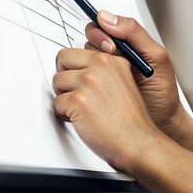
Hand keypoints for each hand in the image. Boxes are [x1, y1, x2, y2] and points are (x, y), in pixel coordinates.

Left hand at [52, 44, 160, 170]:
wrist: (136, 141)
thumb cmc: (130, 119)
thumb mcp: (124, 82)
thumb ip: (105, 70)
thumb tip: (81, 68)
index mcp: (112, 60)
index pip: (78, 51)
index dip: (75, 68)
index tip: (77, 79)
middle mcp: (101, 66)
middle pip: (63, 59)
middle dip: (64, 77)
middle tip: (74, 92)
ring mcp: (89, 81)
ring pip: (57, 81)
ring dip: (64, 96)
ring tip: (80, 108)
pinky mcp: (78, 100)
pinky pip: (56, 102)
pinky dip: (64, 114)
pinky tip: (80, 118)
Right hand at [80, 11, 188, 136]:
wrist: (162, 123)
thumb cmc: (162, 92)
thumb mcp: (156, 57)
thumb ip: (134, 33)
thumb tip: (106, 16)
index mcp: (124, 46)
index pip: (100, 28)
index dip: (100, 34)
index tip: (110, 47)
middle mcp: (109, 58)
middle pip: (86, 42)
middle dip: (92, 49)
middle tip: (106, 63)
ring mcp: (99, 76)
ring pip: (78, 62)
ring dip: (85, 67)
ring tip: (102, 80)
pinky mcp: (90, 93)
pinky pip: (75, 83)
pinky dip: (77, 84)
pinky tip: (92, 92)